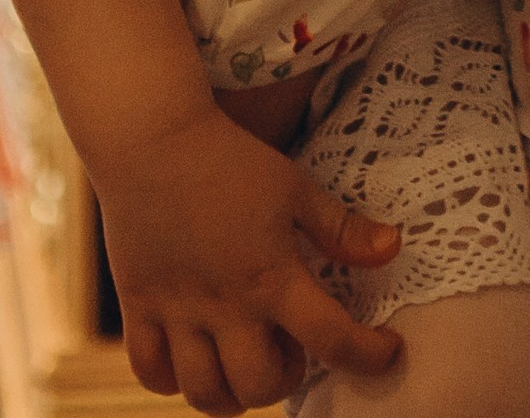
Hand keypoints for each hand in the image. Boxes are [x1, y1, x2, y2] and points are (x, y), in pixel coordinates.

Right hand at [96, 102, 404, 413]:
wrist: (154, 136)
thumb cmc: (230, 159)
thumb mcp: (295, 187)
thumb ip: (341, 229)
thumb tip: (392, 249)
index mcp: (271, 276)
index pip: (331, 339)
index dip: (368, 356)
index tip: (386, 352)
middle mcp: (225, 305)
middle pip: (259, 386)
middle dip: (285, 381)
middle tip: (291, 349)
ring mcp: (177, 312)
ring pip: (204, 393)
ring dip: (233, 393)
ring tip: (244, 362)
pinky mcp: (138, 306)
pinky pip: (150, 372)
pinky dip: (172, 381)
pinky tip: (192, 359)